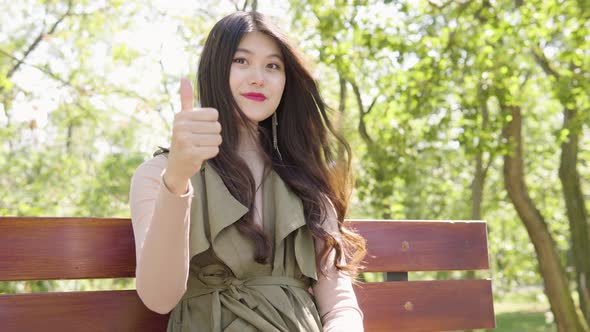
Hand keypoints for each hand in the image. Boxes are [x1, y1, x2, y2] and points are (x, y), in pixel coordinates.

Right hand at [164, 78, 221, 193]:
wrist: (176, 165)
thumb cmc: (184, 139)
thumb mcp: (183, 118)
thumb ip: (185, 99)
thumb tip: (184, 77)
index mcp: (181, 116)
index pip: (214, 114)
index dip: (211, 123)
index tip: (199, 130)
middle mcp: (181, 126)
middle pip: (217, 127)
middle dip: (212, 136)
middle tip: (200, 141)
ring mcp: (185, 140)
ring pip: (217, 139)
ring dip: (212, 145)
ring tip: (199, 147)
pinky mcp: (191, 153)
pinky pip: (215, 150)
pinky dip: (210, 153)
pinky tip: (199, 155)